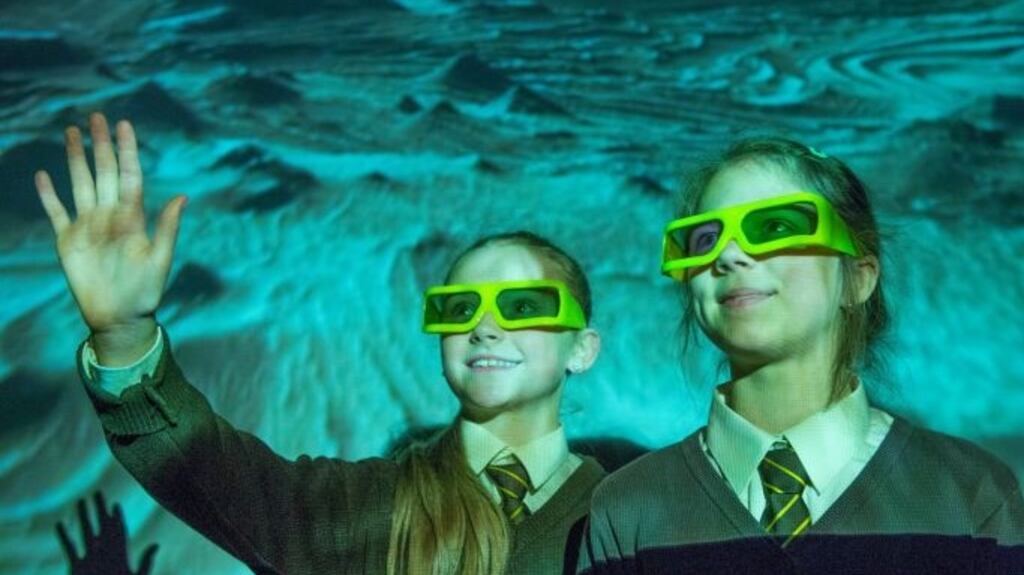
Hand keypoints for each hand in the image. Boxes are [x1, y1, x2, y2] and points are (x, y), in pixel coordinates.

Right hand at [35, 113, 184, 363]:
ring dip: (75, 159)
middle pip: (103, 172)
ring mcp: (87, 226)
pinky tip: (43, 176)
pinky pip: (56, 212)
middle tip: (95, 117)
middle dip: (100, 145)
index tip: (123, 125)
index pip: (128, 176)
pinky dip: (48, 195)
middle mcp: (109, 216)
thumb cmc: (145, 292)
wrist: (120, 319)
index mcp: (132, 217)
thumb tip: (183, 196)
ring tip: (71, 132)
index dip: (126, 151)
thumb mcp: (160, 259)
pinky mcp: (68, 242)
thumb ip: (167, 227)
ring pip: (80, 183)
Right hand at [56, 492, 159, 574]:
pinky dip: (65, 536)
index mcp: (121, 555)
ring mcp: (90, 559)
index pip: (119, 532)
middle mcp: (105, 553)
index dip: (117, 518)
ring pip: (86, 533)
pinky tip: (60, 524)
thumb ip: (146, 563)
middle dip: (100, 509)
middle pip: (102, 526)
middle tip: (97, 492)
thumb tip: (156, 544)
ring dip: (83, 517)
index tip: (115, 505)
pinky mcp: (76, 567)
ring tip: (80, 501)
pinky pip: (70, 548)